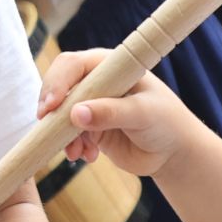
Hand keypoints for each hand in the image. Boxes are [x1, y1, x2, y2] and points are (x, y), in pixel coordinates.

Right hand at [39, 47, 200, 176]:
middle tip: (48, 128)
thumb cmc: (166, 122)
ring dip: (62, 134)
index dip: (57, 82)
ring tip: (77, 152)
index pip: (73, 65)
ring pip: (60, 115)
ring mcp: (90, 105)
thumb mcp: (142, 114)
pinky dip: (71, 146)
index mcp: (110, 66)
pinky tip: (88, 156)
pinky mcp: (89, 128)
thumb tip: (75, 113)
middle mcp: (96, 82)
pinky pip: (67, 135)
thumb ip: (110, 113)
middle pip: (59, 87)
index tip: (52, 106)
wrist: (172, 151)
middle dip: (52, 110)